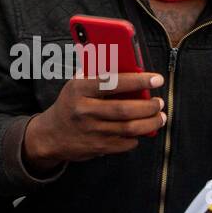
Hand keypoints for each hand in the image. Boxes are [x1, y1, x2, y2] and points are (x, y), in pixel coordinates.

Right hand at [23, 72, 165, 168]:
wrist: (51, 135)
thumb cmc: (70, 104)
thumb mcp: (76, 85)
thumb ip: (98, 74)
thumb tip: (128, 64)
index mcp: (79, 89)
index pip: (113, 82)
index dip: (138, 80)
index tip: (156, 79)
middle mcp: (84, 111)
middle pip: (125, 109)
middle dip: (149, 106)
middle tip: (159, 102)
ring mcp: (91, 131)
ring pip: (129, 128)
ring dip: (150, 123)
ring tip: (160, 117)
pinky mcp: (97, 148)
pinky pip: (125, 143)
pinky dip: (138, 137)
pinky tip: (142, 131)